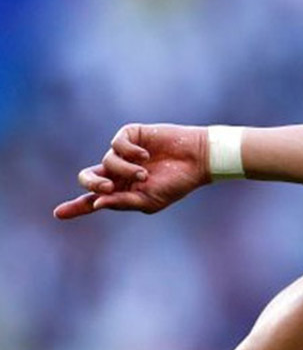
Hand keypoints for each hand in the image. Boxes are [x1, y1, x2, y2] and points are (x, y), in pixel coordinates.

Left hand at [53, 124, 209, 219]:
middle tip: (106, 187)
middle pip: (89, 177)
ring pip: (106, 162)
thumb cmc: (177, 183)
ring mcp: (125, 153)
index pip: (94, 199)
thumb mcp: (150, 200)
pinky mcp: (131, 135)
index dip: (76, 207)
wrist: (197, 160)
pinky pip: (116, 143)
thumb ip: (123, 202)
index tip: (58, 214)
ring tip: (144, 174)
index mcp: (123, 191)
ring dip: (124, 170)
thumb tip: (97, 202)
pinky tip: (145, 155)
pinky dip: (128, 151)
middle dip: (93, 184)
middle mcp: (119, 172)